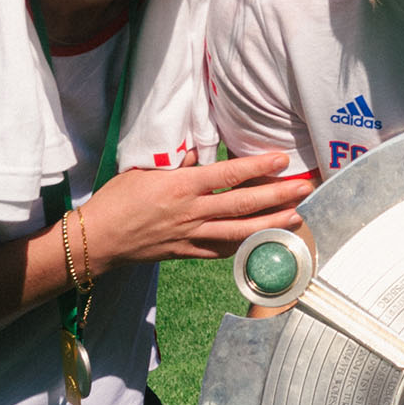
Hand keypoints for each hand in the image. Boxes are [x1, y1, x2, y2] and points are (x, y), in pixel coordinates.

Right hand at [79, 150, 311, 268]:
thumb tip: (202, 151)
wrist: (98, 239)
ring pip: (239, 232)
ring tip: (296, 216)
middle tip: (305, 188)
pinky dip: (245, 245)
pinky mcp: (187, 253)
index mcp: (181, 186)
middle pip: (243, 205)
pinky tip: (263, 239)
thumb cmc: (117, 199)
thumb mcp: (145, 170)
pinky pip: (222, 250)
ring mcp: (191, 236)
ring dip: (271, 224)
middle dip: (278, 196)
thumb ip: (178, 160)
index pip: (229, 175)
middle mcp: (191, 212)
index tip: (282, 160)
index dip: (258, 168)